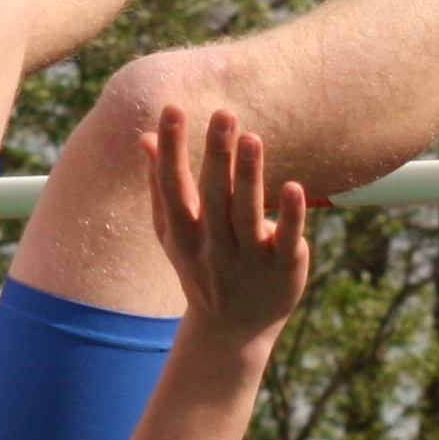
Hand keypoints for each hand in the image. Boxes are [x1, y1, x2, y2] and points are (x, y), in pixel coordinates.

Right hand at [141, 106, 309, 344]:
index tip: (171, 109)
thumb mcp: (175, 233)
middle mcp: (213, 247)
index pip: (173, 187)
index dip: (170, 149)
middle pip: (213, 196)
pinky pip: (286, 239)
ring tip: (252, 138)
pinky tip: (294, 187)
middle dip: (216, 154)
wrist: (232, 330)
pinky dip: (289, 215)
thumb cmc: (201, 267)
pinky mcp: (283, 267)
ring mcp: (249, 259)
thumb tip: (144, 137)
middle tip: (223, 113)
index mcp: (184, 234)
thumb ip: (161, 185)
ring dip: (250, 176)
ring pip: (247, 214)